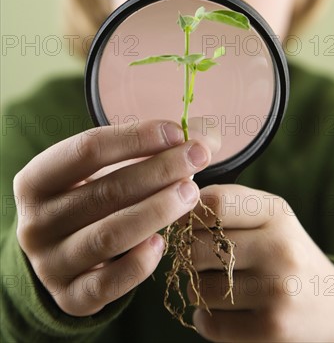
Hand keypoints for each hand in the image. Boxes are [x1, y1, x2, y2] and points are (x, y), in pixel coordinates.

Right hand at [13, 119, 215, 316]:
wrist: (59, 250)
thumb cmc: (87, 197)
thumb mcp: (102, 169)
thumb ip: (147, 150)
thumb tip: (204, 135)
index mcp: (35, 180)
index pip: (87, 149)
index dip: (136, 137)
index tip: (177, 131)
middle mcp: (35, 223)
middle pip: (105, 191)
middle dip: (159, 170)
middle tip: (198, 157)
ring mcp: (49, 264)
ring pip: (109, 236)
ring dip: (157, 211)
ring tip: (190, 193)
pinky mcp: (70, 297)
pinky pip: (108, 284)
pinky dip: (138, 264)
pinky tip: (162, 243)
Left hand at [183, 184, 333, 341]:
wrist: (331, 306)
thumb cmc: (283, 251)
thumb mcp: (267, 215)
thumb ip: (226, 203)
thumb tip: (175, 209)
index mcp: (276, 212)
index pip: (214, 204)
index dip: (188, 215)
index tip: (185, 224)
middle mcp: (280, 247)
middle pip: (198, 248)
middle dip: (190, 256)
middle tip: (201, 259)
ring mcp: (279, 290)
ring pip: (201, 287)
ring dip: (199, 289)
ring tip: (217, 285)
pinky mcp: (274, 329)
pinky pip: (211, 323)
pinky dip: (207, 319)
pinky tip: (222, 311)